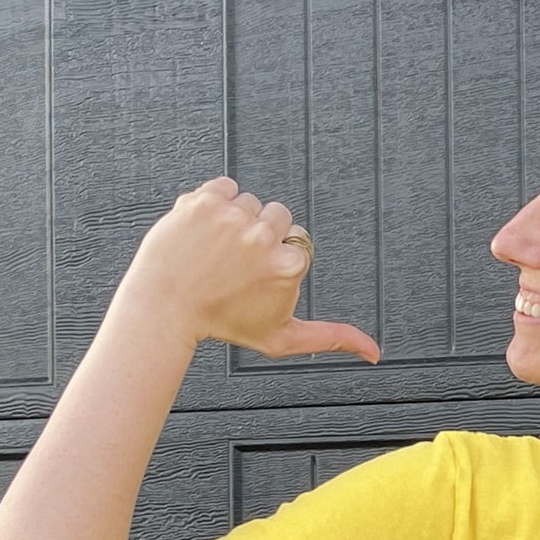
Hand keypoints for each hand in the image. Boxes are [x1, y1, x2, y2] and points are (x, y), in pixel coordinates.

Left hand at [118, 176, 380, 361]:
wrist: (165, 306)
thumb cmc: (225, 324)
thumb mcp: (283, 338)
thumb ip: (332, 338)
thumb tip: (375, 353)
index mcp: (290, 265)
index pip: (297, 242)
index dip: (275, 260)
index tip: (252, 278)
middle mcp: (265, 237)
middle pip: (279, 217)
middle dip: (259, 236)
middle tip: (232, 264)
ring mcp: (232, 217)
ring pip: (249, 202)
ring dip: (234, 221)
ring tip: (213, 250)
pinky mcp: (204, 200)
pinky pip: (224, 186)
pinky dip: (214, 202)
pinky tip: (203, 231)